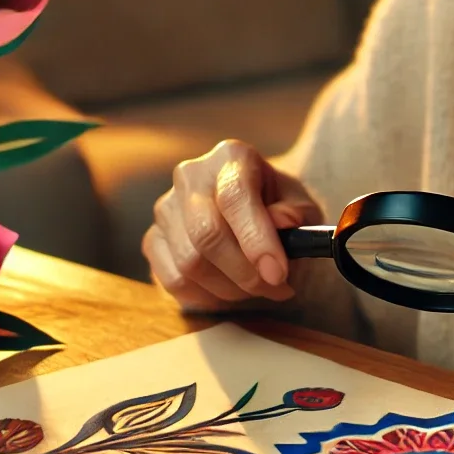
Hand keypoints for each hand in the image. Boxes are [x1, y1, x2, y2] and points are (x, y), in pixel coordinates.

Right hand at [143, 139, 321, 311]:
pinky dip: (206, 296)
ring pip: (189, 262)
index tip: (278, 274)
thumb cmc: (278, 206)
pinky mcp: (153, 239)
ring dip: (229, 289)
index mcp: (231, 156)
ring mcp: (166, 207)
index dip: (256, 239)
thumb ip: (295, 213)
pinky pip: (173, 280)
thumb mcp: (300, 205)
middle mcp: (191, 175)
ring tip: (257, 288)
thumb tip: (283, 223)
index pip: (235, 196)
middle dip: (244, 273)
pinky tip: (229, 291)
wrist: (253, 209)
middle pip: (206, 233)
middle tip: (275, 288)